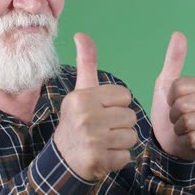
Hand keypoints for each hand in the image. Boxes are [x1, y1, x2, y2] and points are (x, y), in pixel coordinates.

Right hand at [54, 33, 137, 180]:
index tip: (102, 111)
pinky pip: (126, 156)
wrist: (63, 159)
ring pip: (132, 136)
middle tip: (103, 129)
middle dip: (121, 124)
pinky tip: (103, 155)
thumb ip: (86, 63)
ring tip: (104, 141)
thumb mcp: (80, 90)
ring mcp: (92, 140)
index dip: (117, 104)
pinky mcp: (98, 161)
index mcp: (83, 98)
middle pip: (131, 116)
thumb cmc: (77, 120)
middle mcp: (86, 117)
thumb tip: (81, 34)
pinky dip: (118, 158)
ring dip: (121, 142)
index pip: (125, 96)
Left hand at [150, 32, 194, 159]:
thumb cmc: (169, 110)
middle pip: (183, 104)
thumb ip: (174, 59)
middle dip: (174, 113)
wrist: (169, 140)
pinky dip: (185, 139)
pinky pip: (193, 136)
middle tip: (177, 117)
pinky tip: (188, 138)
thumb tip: (178, 33)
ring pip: (188, 121)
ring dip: (178, 127)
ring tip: (182, 127)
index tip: (172, 101)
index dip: (170, 97)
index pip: (179, 87)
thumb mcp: (166, 83)